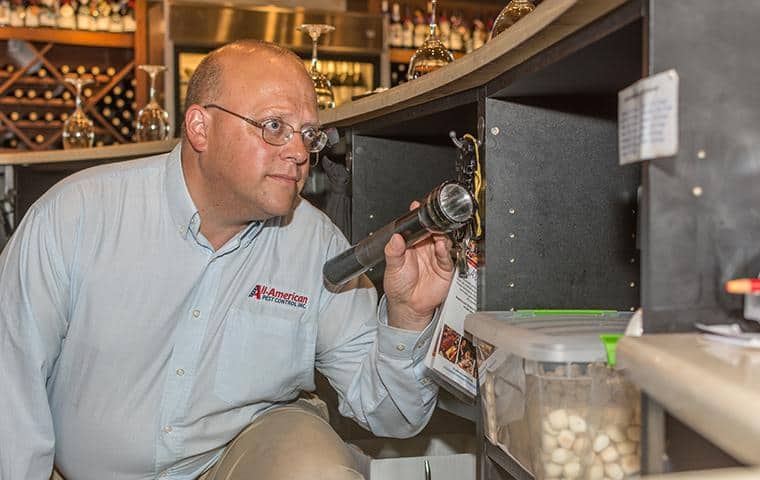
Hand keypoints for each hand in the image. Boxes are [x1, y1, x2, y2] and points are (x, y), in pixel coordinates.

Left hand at [384, 201, 454, 330]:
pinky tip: (441, 246)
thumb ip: (393, 252)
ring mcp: (435, 257)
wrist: (409, 306)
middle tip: (431, 220)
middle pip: (432, 230)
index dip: (418, 217)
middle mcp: (425, 248)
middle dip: (433, 223)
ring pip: (442, 240)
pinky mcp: (445, 267)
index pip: (416, 227)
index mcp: (411, 245)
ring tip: (437, 234)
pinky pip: (447, 256)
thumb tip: (395, 237)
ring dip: (441, 235)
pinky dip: (445, 250)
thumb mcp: (392, 267)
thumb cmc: (399, 287)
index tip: (417, 208)